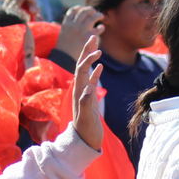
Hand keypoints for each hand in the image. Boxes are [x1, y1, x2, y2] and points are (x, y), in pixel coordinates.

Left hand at [3, 0, 41, 20]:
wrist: (9, 30)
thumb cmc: (7, 19)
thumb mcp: (10, 9)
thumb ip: (17, 1)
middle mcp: (20, 1)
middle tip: (31, 0)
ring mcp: (26, 7)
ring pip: (33, 2)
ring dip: (34, 5)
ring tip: (34, 11)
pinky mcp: (30, 13)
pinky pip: (35, 10)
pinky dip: (36, 10)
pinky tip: (36, 13)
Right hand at [55, 6, 103, 61]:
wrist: (65, 59)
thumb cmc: (62, 48)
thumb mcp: (60, 35)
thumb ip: (59, 27)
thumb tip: (54, 22)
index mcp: (66, 24)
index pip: (73, 11)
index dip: (78, 8)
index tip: (82, 8)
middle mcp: (74, 25)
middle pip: (83, 12)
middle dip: (89, 10)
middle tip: (94, 11)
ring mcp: (81, 30)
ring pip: (92, 18)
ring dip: (97, 15)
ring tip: (100, 16)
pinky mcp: (88, 37)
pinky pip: (97, 29)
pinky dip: (100, 27)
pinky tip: (102, 28)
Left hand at [71, 37, 103, 151]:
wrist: (84, 142)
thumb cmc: (86, 132)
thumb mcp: (86, 118)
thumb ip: (86, 103)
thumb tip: (88, 87)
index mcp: (78, 92)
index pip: (81, 69)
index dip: (89, 59)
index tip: (99, 52)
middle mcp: (79, 90)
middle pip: (81, 65)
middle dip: (87, 51)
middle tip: (93, 36)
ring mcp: (84, 93)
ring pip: (86, 70)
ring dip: (91, 58)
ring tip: (96, 45)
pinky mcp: (90, 98)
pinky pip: (92, 80)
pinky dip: (95, 71)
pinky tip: (100, 66)